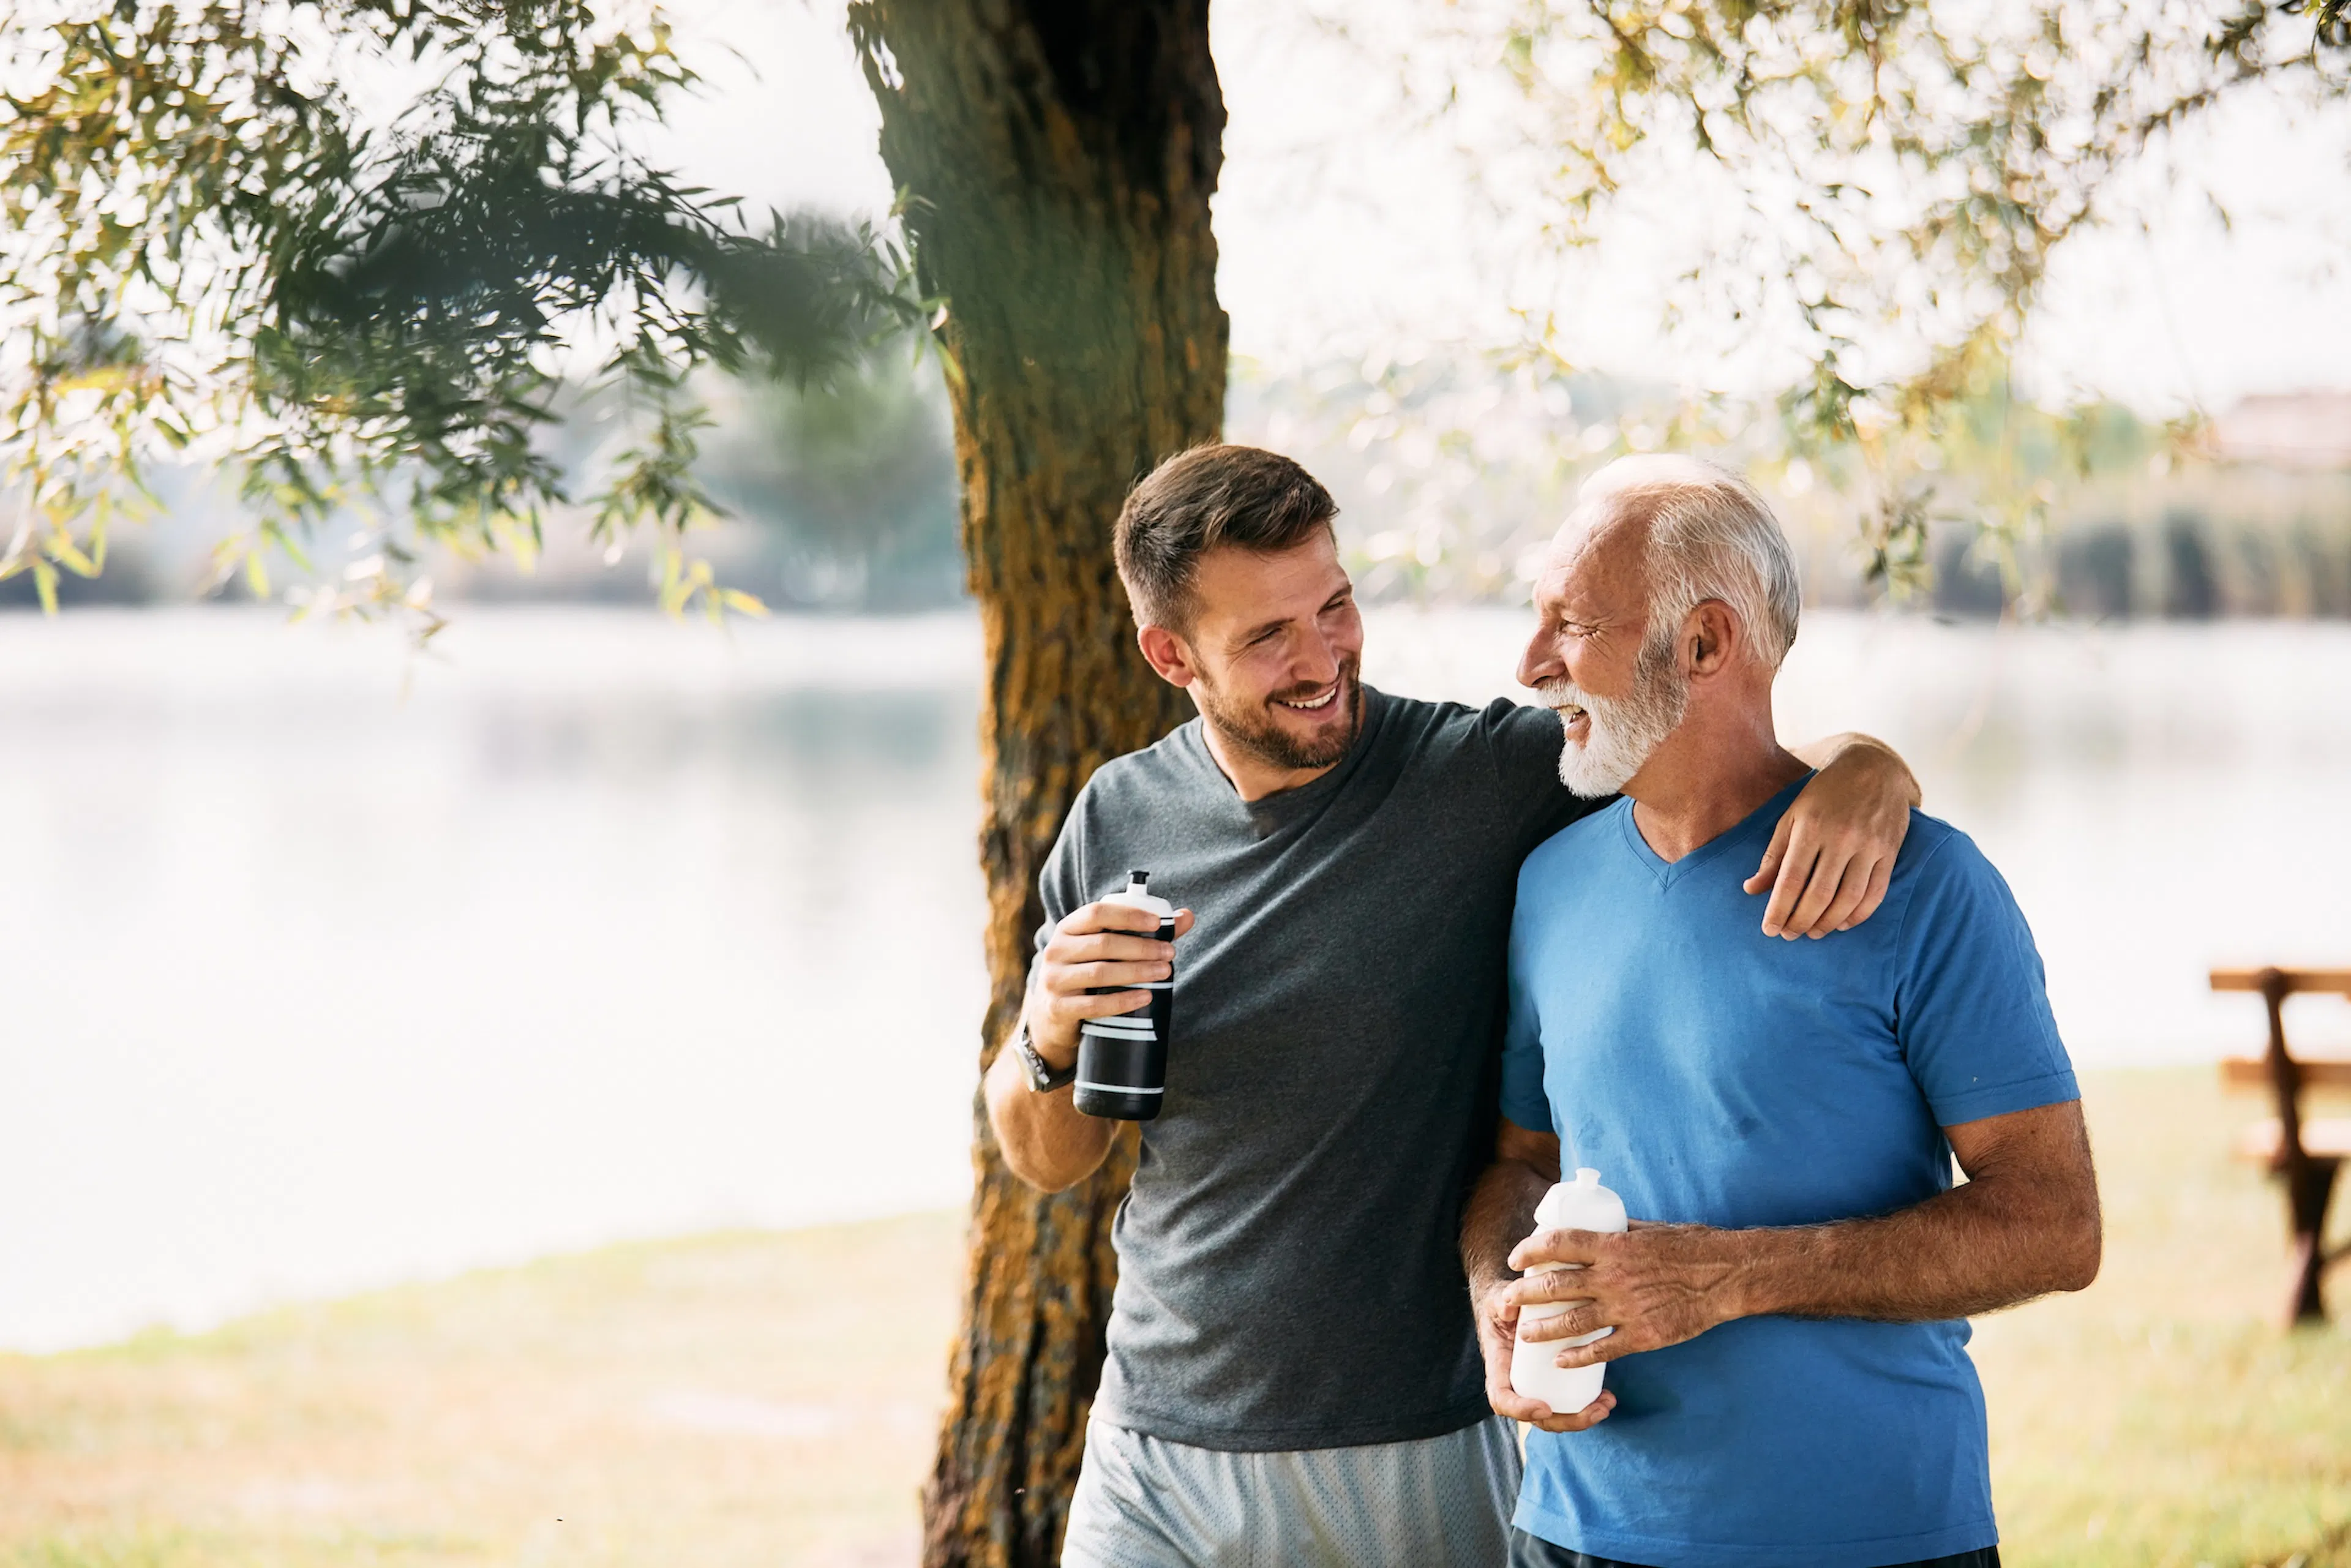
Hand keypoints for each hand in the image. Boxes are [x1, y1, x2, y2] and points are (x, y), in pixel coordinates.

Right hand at [1024, 900, 1196, 1066]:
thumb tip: (1186, 916)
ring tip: (1164, 972)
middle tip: (1169, 953)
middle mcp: (1056, 950)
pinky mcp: (1059, 1008)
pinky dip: (1123, 1001)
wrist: (1052, 1016)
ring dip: (1136, 971)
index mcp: (1068, 928)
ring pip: (1100, 972)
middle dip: (1141, 947)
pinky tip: (1146, 996)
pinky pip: (1094, 1005)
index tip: (1157, 923)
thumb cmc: (1088, 972)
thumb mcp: (1105, 948)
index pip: (1096, 913)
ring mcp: (1054, 980)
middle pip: (1103, 944)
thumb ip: (1145, 932)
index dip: (1128, 915)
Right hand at [1473, 1276, 1614, 1432]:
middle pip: (1537, 1417)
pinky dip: (1585, 1405)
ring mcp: (1534, 1385)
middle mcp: (1516, 1383)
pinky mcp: (1551, 1381)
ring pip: (1555, 1415)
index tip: (1545, 1407)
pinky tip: (1607, 1397)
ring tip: (1606, 1404)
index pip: (1502, 1398)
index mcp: (1499, 1367)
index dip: (1521, 1409)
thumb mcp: (1497, 1300)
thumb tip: (1509, 1307)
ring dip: (1582, 1417)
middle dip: (1567, 1420)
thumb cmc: (1502, 1305)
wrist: (1510, 1302)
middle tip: (1597, 1410)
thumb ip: (1501, 1303)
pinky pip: (1565, 1402)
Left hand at [1506, 1223, 1743, 1369]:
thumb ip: (1617, 1230)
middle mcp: (1614, 1277)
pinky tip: (1561, 1360)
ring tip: (1524, 1334)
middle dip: (1523, 1294)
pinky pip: (1602, 1349)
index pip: (1559, 1243)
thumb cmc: (1689, 1246)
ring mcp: (1627, 1308)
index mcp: (1613, 1245)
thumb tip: (1593, 1224)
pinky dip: (1578, 1356)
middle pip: (1556, 1285)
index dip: (1530, 1249)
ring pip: (1572, 1321)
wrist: (1726, 1275)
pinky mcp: (1643, 1335)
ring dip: (1542, 1329)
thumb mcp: (1648, 1228)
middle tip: (1506, 1301)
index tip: (1515, 1257)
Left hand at [1744, 744, 1913, 937]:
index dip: (1779, 908)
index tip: (1769, 929)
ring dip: (1828, 922)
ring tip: (1813, 933)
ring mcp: (1869, 845)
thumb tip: (1752, 890)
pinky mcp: (1889, 852)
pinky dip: (1859, 914)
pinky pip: (1876, 893)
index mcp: (1811, 826)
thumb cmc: (1825, 794)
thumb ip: (1773, 855)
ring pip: (1849, 898)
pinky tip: (1842, 923)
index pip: (1791, 879)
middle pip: (1819, 894)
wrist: (1874, 768)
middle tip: (1789, 935)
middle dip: (1801, 920)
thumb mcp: (1792, 816)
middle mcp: (1841, 837)